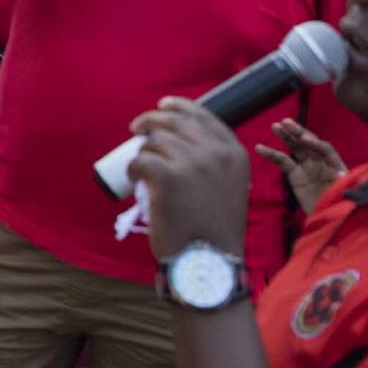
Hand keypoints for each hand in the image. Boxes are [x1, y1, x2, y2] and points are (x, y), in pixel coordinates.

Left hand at [126, 96, 252, 259]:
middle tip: (136, 129)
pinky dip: (132, 169)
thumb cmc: (215, 230)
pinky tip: (134, 179)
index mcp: (235, 153)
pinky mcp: (167, 176)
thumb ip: (214, 164)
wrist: (210, 262)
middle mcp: (217, 153)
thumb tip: (180, 140)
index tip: (163, 105)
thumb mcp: (228, 187)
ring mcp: (192, 162)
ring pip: (154, 140)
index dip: (180, 106)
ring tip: (144, 170)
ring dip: (144, 151)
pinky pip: (139, 160)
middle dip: (152, 120)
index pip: (203, 115)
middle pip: (174, 121)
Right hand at [255, 117, 347, 214]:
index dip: (316, 144)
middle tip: (286, 122)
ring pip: (295, 148)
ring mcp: (307, 167)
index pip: (325, 149)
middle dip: (298, 133)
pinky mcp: (295, 175)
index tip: (305, 140)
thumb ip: (344, 184)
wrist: (329, 219)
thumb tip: (340, 175)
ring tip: (275, 126)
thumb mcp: (346, 195)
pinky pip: (282, 162)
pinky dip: (271, 154)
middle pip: (309, 144)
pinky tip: (259, 148)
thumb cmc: (342, 206)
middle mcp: (321, 162)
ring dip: (285, 137)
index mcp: (335, 164)